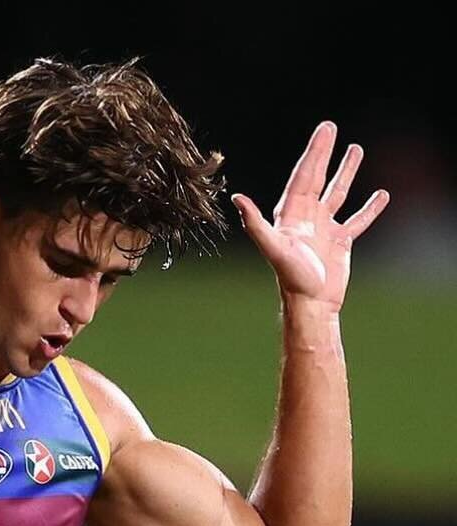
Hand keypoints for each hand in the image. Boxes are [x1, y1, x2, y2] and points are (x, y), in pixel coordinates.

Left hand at [232, 121, 388, 309]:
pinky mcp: (340, 242)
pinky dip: (369, 208)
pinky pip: (357, 220)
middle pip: (318, 177)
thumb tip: (237, 197)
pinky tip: (381, 195)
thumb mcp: (273, 247)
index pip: (304, 175)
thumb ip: (255, 223)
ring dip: (346, 172)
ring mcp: (324, 229)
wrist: (311, 304)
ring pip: (338, 193)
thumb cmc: (292, 278)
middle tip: (331, 128)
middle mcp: (307, 218)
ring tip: (356, 149)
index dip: (314, 152)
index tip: (325, 130)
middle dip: (324, 153)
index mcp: (291, 215)